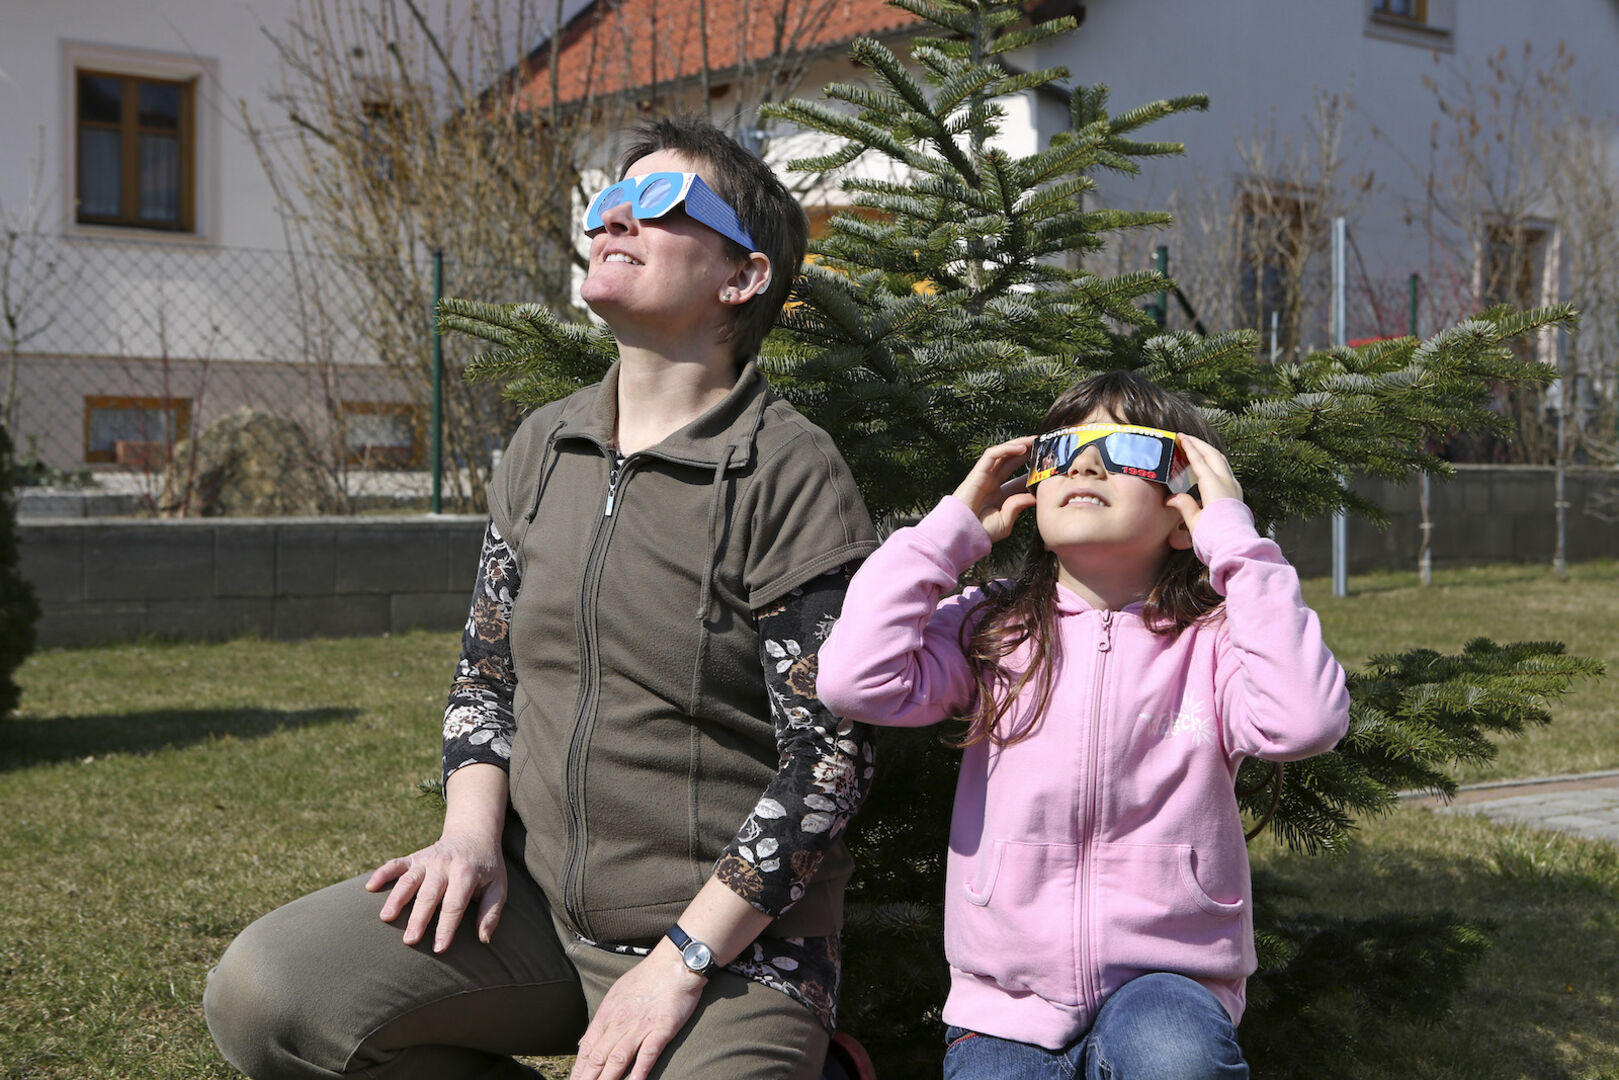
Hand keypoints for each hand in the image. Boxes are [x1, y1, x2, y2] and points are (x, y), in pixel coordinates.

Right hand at [365, 826, 506, 951]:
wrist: (474, 834)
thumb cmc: (487, 867)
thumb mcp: (498, 887)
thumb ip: (491, 912)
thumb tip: (484, 939)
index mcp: (467, 873)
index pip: (454, 905)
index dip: (446, 927)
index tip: (438, 948)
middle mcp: (445, 865)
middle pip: (429, 895)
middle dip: (419, 918)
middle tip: (409, 941)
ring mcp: (427, 859)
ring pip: (409, 880)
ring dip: (396, 898)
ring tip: (385, 918)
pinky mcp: (415, 857)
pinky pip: (396, 864)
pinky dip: (382, 873)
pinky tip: (370, 887)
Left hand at [569, 940, 706, 1079]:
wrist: (674, 963)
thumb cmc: (646, 977)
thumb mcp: (615, 995)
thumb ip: (600, 1021)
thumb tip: (583, 1043)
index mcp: (607, 1014)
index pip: (587, 1049)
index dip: (579, 1070)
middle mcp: (619, 1022)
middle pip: (598, 1058)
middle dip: (587, 1079)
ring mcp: (640, 1027)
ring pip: (618, 1059)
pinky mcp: (661, 1029)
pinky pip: (647, 1054)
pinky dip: (639, 1071)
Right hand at [950, 436, 1037, 542]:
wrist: (961, 534)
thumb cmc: (981, 531)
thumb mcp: (1006, 520)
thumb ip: (1019, 506)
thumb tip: (1035, 496)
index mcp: (1000, 496)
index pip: (1019, 480)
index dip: (1033, 472)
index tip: (1049, 468)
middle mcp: (992, 483)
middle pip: (1012, 462)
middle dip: (1028, 452)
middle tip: (1045, 446)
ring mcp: (984, 477)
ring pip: (1003, 454)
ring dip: (1019, 445)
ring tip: (1036, 441)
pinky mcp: (977, 473)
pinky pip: (992, 455)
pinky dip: (1006, 449)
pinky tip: (1022, 448)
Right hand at [1165, 433, 1243, 534]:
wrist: (1235, 545)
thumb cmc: (1214, 535)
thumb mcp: (1193, 520)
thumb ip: (1183, 505)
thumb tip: (1171, 499)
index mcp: (1212, 484)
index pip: (1198, 460)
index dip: (1188, 447)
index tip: (1180, 437)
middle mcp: (1225, 481)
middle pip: (1212, 454)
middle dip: (1199, 444)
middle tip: (1186, 438)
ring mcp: (1233, 486)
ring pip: (1221, 460)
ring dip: (1208, 451)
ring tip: (1197, 448)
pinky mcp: (1236, 492)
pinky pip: (1226, 469)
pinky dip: (1215, 461)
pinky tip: (1209, 466)